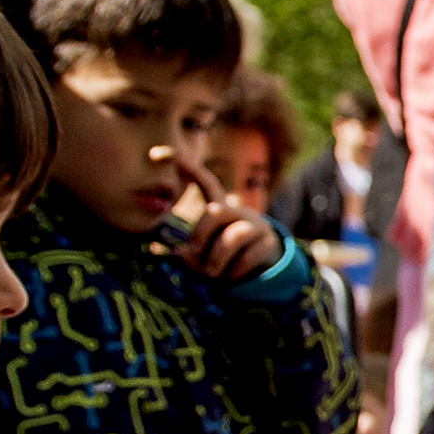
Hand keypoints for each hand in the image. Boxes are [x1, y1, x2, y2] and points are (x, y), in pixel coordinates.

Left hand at [169, 151, 282, 281]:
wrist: (263, 267)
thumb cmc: (225, 257)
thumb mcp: (204, 251)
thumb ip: (189, 251)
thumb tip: (177, 253)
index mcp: (220, 208)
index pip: (206, 183)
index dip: (188, 167)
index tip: (165, 154)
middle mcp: (238, 211)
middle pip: (216, 211)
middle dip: (200, 235)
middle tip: (192, 254)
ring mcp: (256, 226)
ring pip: (234, 236)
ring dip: (217, 258)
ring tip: (211, 273)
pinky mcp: (269, 243)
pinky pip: (249, 256)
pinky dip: (234, 271)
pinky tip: (230, 279)